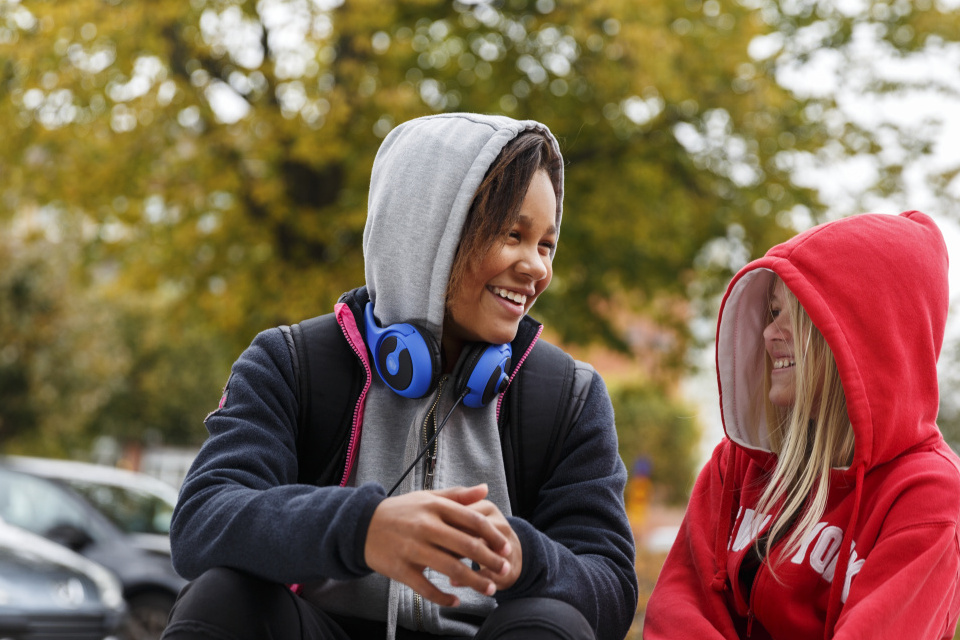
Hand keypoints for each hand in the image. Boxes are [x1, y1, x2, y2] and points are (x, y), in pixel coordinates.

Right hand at [364, 484, 512, 606]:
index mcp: (435, 507)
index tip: (506, 547)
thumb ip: (458, 495)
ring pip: (451, 568)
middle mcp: (426, 526)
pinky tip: (456, 600)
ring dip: (474, 581)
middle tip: (505, 569)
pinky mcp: (401, 569)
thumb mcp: (428, 498)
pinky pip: (426, 588)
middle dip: (490, 560)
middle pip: (466, 545)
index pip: (473, 521)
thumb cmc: (401, 511)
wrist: (362, 525)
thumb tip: (485, 489)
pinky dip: (443, 597)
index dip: (493, 535)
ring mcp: (413, 549)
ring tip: (490, 589)